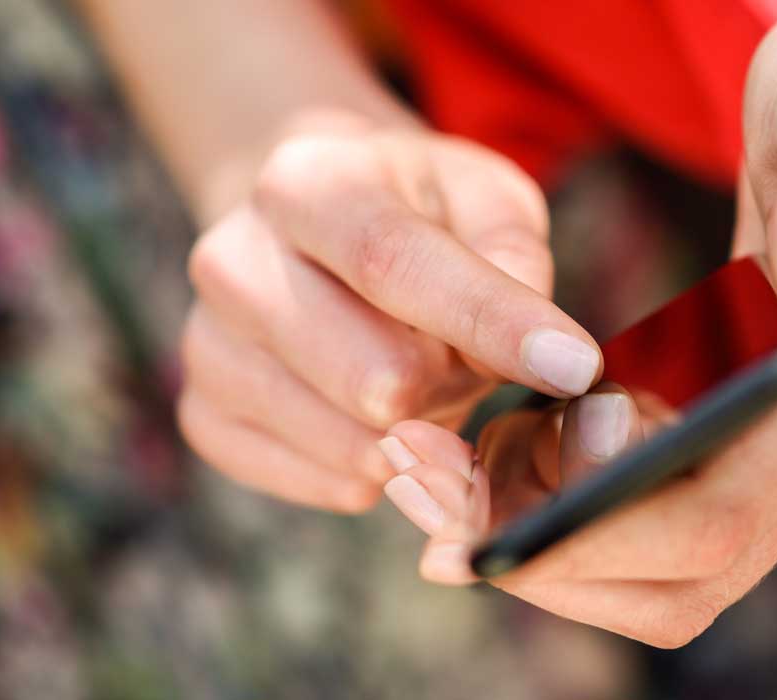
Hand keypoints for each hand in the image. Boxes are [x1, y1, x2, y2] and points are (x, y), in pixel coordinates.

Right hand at [179, 110, 602, 511]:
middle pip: (371, 376)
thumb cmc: (416, 212)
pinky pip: (315, 481)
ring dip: (415, 432)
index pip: (393, 262)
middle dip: (450, 385)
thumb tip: (546, 355)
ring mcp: (205, 342)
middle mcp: (232, 257)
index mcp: (304, 181)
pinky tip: (376, 423)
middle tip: (461, 357)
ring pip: (348, 442)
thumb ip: (515, 262)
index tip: (572, 364)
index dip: (489, 322)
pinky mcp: (204, 413)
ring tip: (416, 377)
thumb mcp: (483, 199)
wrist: (311, 223)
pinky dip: (371, 469)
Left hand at [376, 5, 776, 645]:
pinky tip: (502, 458)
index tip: (483, 535)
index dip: (596, 544)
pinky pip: (659, 526)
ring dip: (554, 553)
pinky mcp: (754, 441)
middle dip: (552, 566)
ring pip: (669, 574)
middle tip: (429, 515)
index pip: (715, 523)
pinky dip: (574, 518)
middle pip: (685, 579)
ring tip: (446, 485)